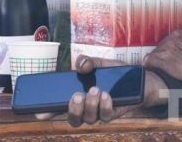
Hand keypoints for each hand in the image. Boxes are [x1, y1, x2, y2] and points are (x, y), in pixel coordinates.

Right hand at [36, 56, 166, 125]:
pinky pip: (106, 116)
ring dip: (90, 106)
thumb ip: (89, 61)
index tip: (40, 112)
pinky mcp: (114, 114)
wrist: (142, 80)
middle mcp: (87, 108)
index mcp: (79, 96)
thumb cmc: (117, 73)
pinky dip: (105, 106)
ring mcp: (100, 113)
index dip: (49, 111)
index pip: (60, 106)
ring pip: (89, 119)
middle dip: (72, 110)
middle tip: (76, 96)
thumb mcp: (101, 63)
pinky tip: (106, 95)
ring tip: (95, 90)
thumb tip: (80, 64)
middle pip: (73, 120)